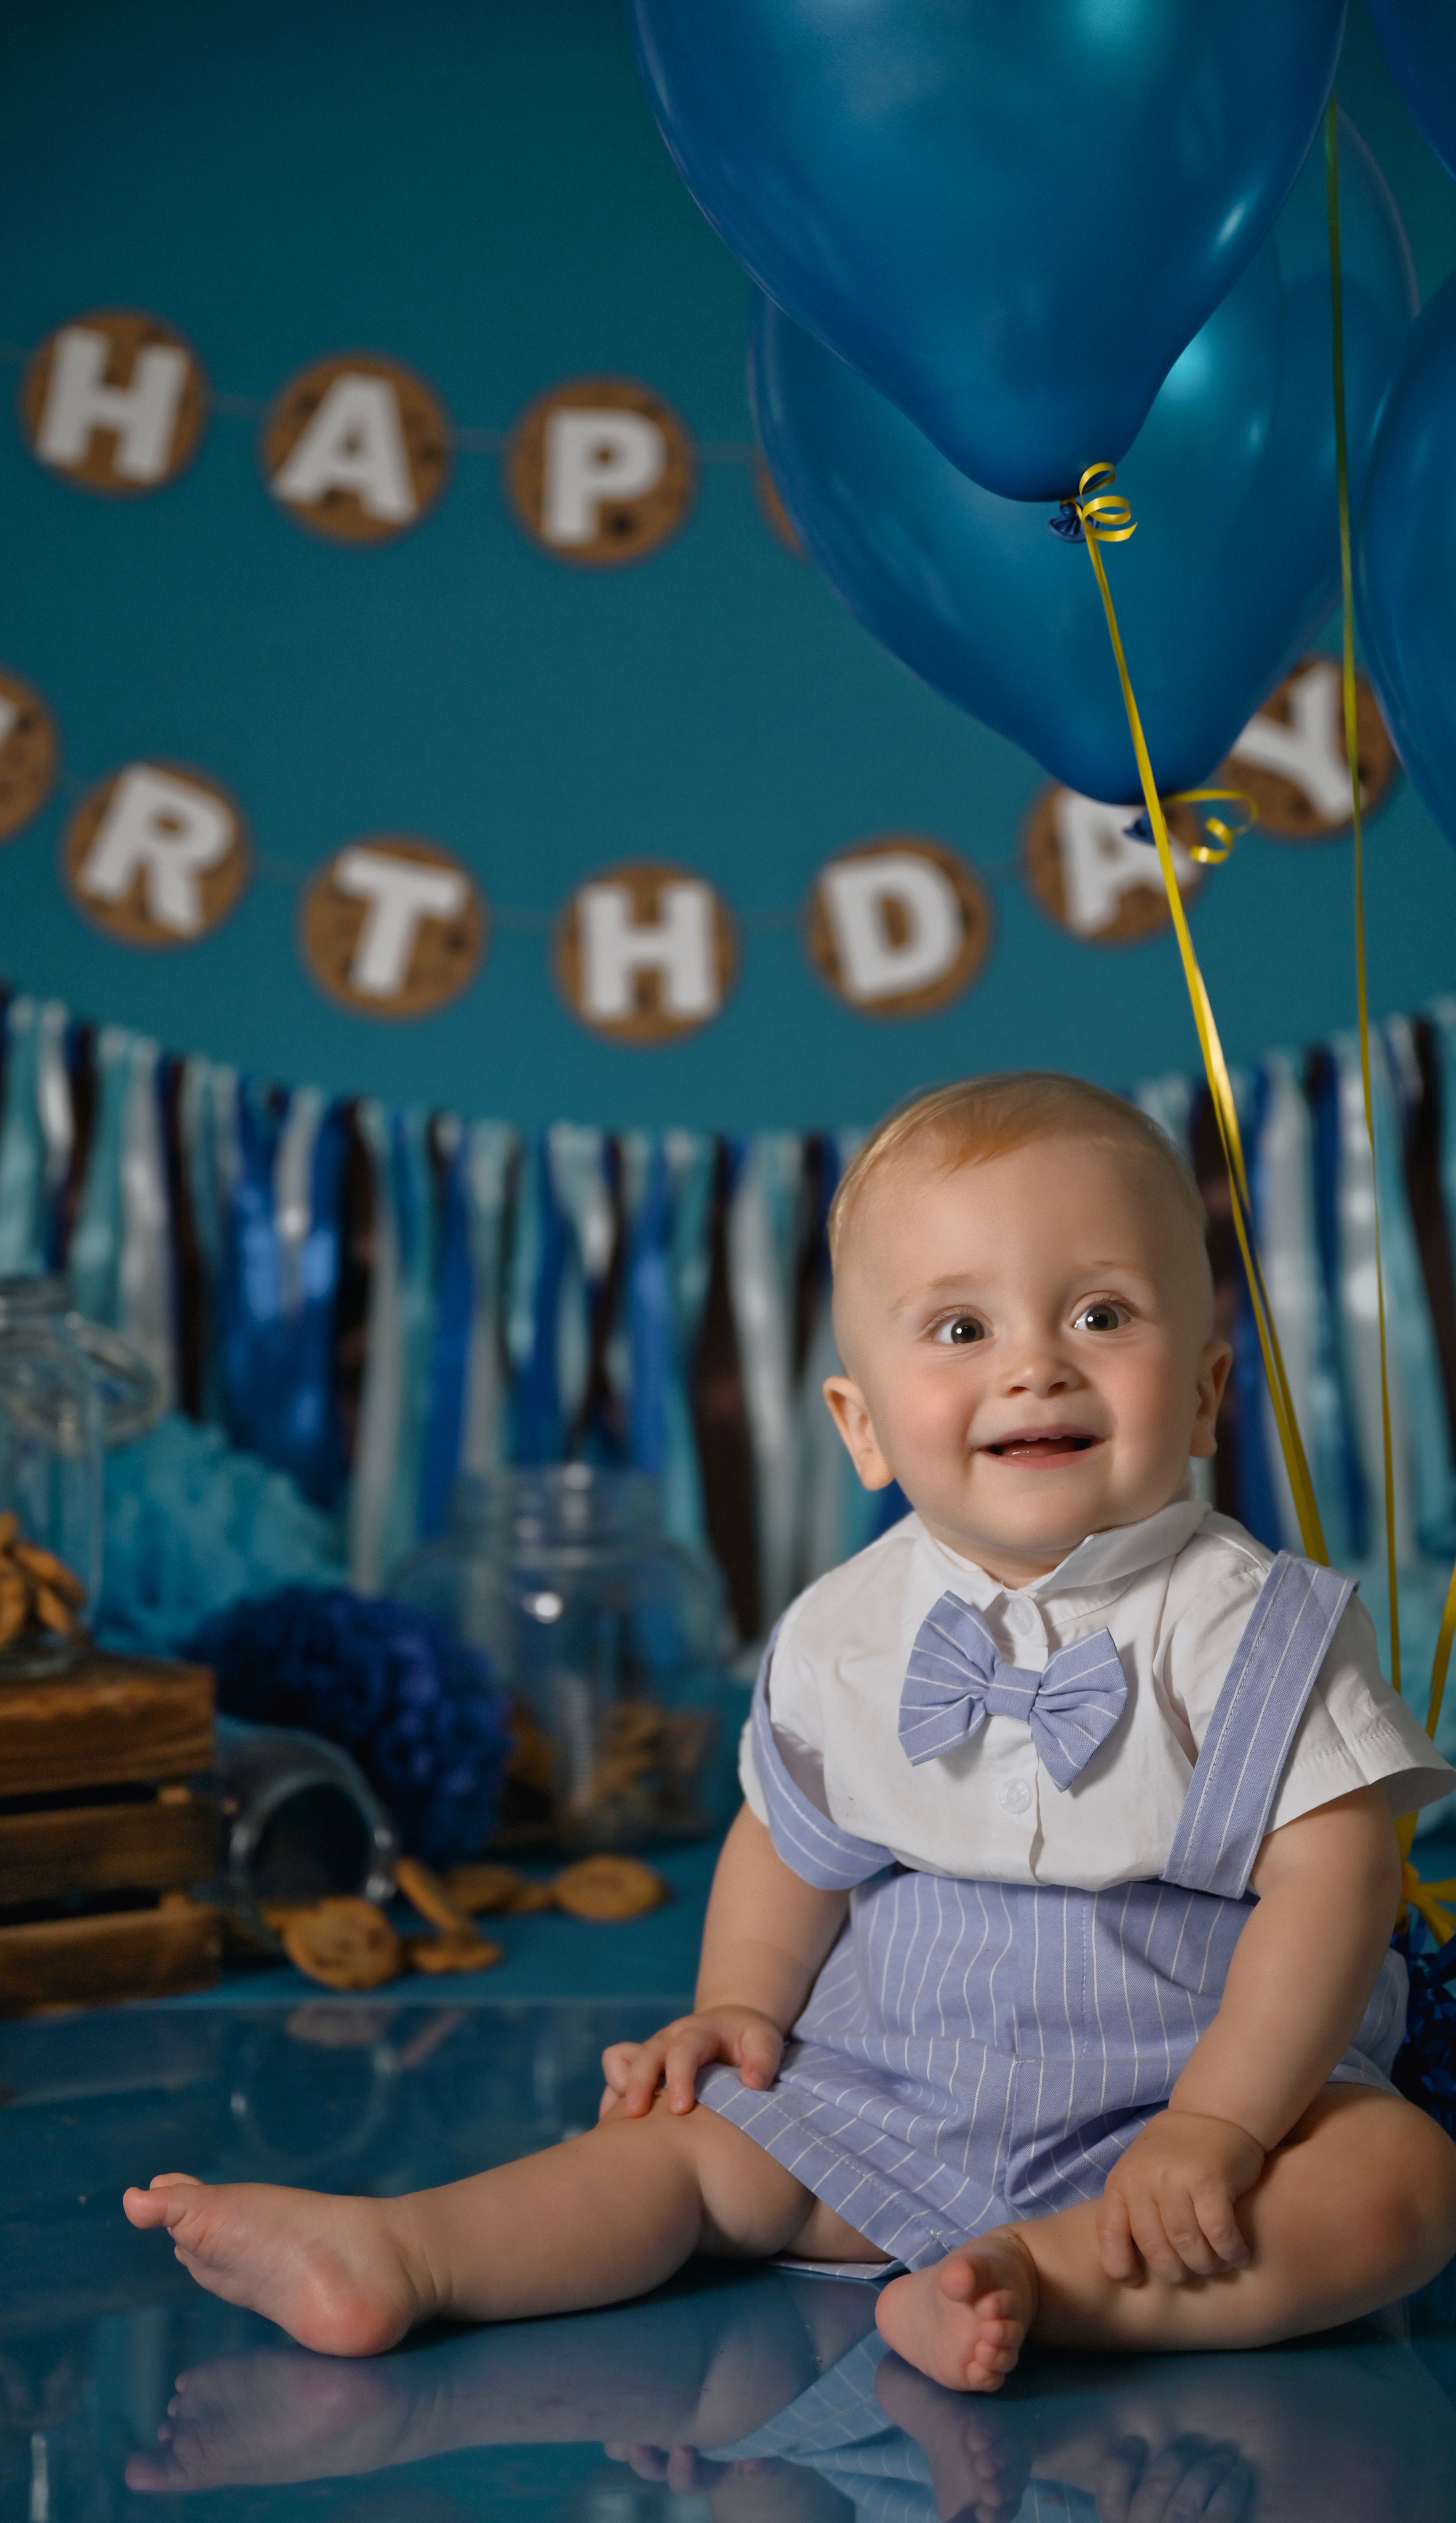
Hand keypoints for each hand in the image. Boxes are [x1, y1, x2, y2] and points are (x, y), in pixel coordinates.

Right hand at [599, 2004, 784, 2118]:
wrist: (728, 2027)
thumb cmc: (748, 2040)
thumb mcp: (764, 2039)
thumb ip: (763, 2058)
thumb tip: (754, 2084)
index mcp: (698, 2032)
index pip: (684, 2049)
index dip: (679, 2076)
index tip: (681, 2109)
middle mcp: (669, 2039)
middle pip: (646, 2054)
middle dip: (638, 2083)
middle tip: (634, 2116)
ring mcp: (652, 2053)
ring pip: (623, 2062)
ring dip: (618, 2093)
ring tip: (613, 2129)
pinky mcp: (642, 2069)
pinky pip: (615, 2077)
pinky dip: (611, 2101)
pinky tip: (613, 2133)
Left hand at [1096, 2110, 1264, 2286]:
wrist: (1215, 2112)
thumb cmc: (1175, 2154)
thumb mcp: (1140, 2174)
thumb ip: (1133, 2211)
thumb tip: (1131, 2271)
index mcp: (1121, 2182)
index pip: (1109, 2235)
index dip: (1120, 2266)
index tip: (1138, 2280)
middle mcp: (1144, 2181)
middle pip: (1157, 2252)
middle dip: (1177, 2273)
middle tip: (1193, 2272)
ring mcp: (1176, 2180)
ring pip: (1189, 2248)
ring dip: (1207, 2266)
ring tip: (1218, 2264)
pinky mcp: (1210, 2181)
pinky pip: (1219, 2235)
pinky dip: (1231, 2253)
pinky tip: (1239, 2253)